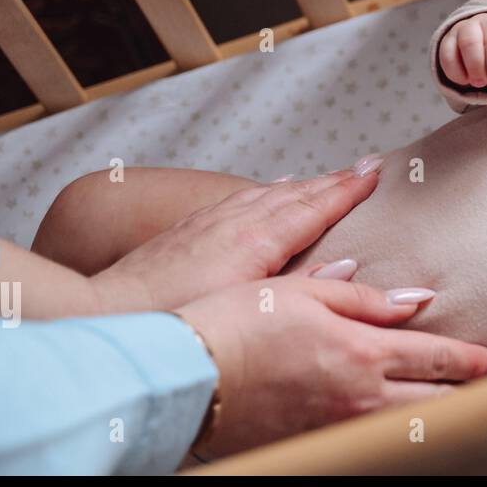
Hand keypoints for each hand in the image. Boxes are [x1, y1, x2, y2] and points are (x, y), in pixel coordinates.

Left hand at [91, 171, 378, 312]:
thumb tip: (349, 265)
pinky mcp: (190, 227)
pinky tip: (270, 188)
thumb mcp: (251, 309)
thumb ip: (305, 287)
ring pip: (270, 190)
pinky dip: (268, 188)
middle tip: (367, 165)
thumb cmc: (177, 321)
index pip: (315, 206)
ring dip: (305, 182)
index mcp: (257, 239)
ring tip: (329, 176)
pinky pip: (243, 196)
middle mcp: (236, 220)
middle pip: (298, 191)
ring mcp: (211, 219)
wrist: (109, 313)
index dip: (349, 189)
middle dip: (335, 179)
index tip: (376, 172)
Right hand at [176, 276, 486, 457]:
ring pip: (409, 427)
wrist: (184, 376)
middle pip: (436, 400)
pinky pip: (371, 442)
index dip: (477, 361)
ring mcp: (338, 427)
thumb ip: (365, 298)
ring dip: (442, 418)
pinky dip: (398, 435)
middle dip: (475, 396)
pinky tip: (405, 428)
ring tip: (468, 411)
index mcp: (360, 352)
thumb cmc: (234, 324)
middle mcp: (358, 396)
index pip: (439, 358)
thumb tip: (417, 299)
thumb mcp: (304, 291)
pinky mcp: (315, 444)